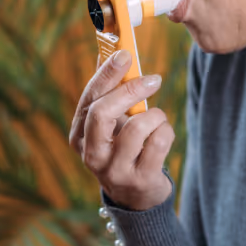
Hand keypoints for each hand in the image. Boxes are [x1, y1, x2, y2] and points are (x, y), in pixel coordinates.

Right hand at [69, 49, 173, 209]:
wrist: (135, 196)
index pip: (89, 99)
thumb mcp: (109, 124)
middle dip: (130, 90)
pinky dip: (166, 130)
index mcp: (79, 136)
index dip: (107, 74)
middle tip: (153, 79)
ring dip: (155, 115)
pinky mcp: (141, 179)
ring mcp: (115, 170)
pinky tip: (162, 134)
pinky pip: (160, 142)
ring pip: (138, 126)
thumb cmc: (121, 148)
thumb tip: (110, 50)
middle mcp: (92, 155)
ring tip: (157, 118)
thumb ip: (108, 91)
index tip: (125, 54)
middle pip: (102, 112)